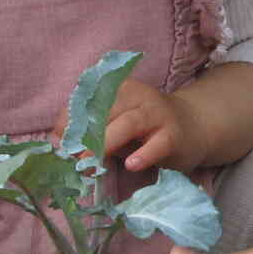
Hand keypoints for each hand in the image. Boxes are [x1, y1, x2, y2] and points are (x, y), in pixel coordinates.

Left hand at [57, 76, 207, 173]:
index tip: (59, 143)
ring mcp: (157, 113)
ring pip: (129, 123)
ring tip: (92, 164)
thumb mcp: (115, 123)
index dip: (68, 122)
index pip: (86, 102)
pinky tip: (132, 164)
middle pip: (105, 112)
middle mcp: (137, 96)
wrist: (193, 126)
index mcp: (117, 89)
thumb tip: (60, 145)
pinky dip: (144, 153)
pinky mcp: (173, 134)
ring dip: (107, 143)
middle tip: (74, 159)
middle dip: (86, 136)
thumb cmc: (145, 128)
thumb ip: (91, 130)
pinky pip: (157, 143)